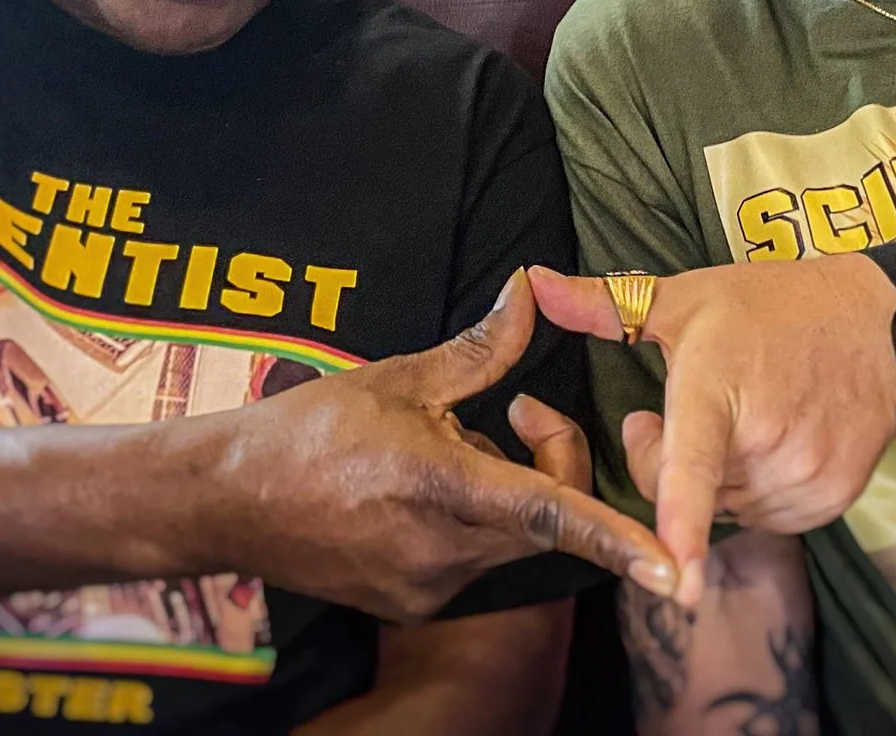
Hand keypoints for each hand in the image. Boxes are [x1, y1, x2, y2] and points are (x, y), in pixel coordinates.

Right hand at [211, 269, 675, 621]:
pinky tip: (420, 494)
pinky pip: (474, 561)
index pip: (551, 514)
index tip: (671, 569)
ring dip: (509, 496)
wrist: (224, 502)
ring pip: (512, 541)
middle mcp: (442, 550)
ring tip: (449, 452)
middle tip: (517, 412)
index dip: (618, 540)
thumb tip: (532, 291)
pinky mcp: (412, 604)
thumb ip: (480, 348)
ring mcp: (427, 587)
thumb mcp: (398, 377)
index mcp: (443, 487)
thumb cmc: (307, 431)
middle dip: (552, 464)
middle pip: (545, 519)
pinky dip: (473, 524)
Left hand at [529, 257, 895, 607]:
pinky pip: (769, 519)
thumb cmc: (774, 306)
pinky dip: (760, 492)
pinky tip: (777, 443)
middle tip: (696, 411)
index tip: (678, 582)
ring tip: (744, 419)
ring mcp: (803, 475)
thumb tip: (532, 280)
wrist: (884, 322)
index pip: (692, 466)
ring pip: (726, 511)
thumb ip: (603, 303)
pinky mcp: (833, 498)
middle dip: (670, 462)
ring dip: (720, 480)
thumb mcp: (686, 297)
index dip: (682, 525)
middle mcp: (764, 441)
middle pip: (683, 493)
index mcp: (716, 390)